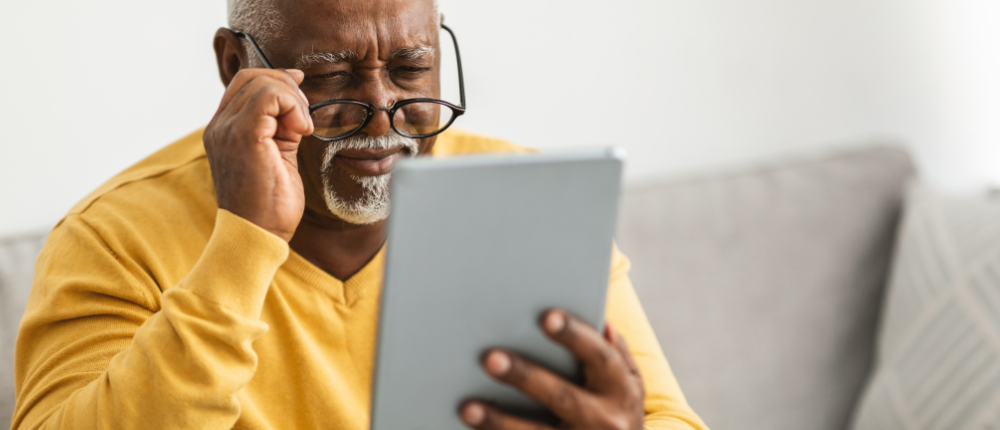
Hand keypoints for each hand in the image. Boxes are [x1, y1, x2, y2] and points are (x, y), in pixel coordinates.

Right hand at [204, 68, 313, 241]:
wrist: (258, 235)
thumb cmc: (269, 206)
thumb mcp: (277, 157)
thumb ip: (280, 128)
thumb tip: (295, 104)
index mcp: (223, 130)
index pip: (244, 84)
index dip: (276, 82)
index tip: (300, 97)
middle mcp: (219, 127)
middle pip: (252, 77)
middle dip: (287, 88)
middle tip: (304, 117)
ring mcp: (227, 130)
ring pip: (262, 83)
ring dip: (293, 100)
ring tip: (302, 130)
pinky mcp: (244, 136)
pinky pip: (268, 97)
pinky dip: (292, 106)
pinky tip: (301, 130)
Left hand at [461, 310, 645, 429]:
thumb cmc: (619, 416)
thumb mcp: (630, 386)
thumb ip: (615, 352)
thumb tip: (598, 317)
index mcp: (622, 390)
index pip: (600, 356)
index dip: (575, 335)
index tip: (547, 316)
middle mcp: (607, 421)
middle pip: (561, 396)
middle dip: (525, 377)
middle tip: (490, 358)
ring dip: (500, 422)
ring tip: (468, 408)